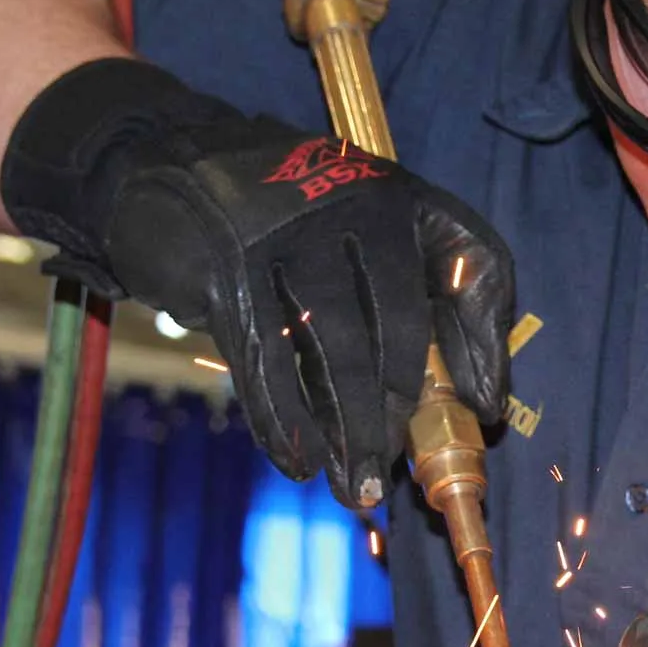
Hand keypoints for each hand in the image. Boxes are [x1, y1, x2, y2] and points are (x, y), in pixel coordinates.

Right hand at [1, 59, 512, 506]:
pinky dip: (284, 420)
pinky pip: (266, 359)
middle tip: (394, 466)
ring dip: (351, 429)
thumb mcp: (357, 243)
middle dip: (401, 409)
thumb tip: (475, 406)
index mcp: (402, 197)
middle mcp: (354, 203)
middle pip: (401, 322)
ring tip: (356, 486)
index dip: (487, 344)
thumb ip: (417, 303)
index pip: (476, 263)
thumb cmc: (283, 229)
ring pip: (335, 347)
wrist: (160, 160)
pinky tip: (298, 459)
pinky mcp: (225, 262)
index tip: (482, 412)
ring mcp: (287, 230)